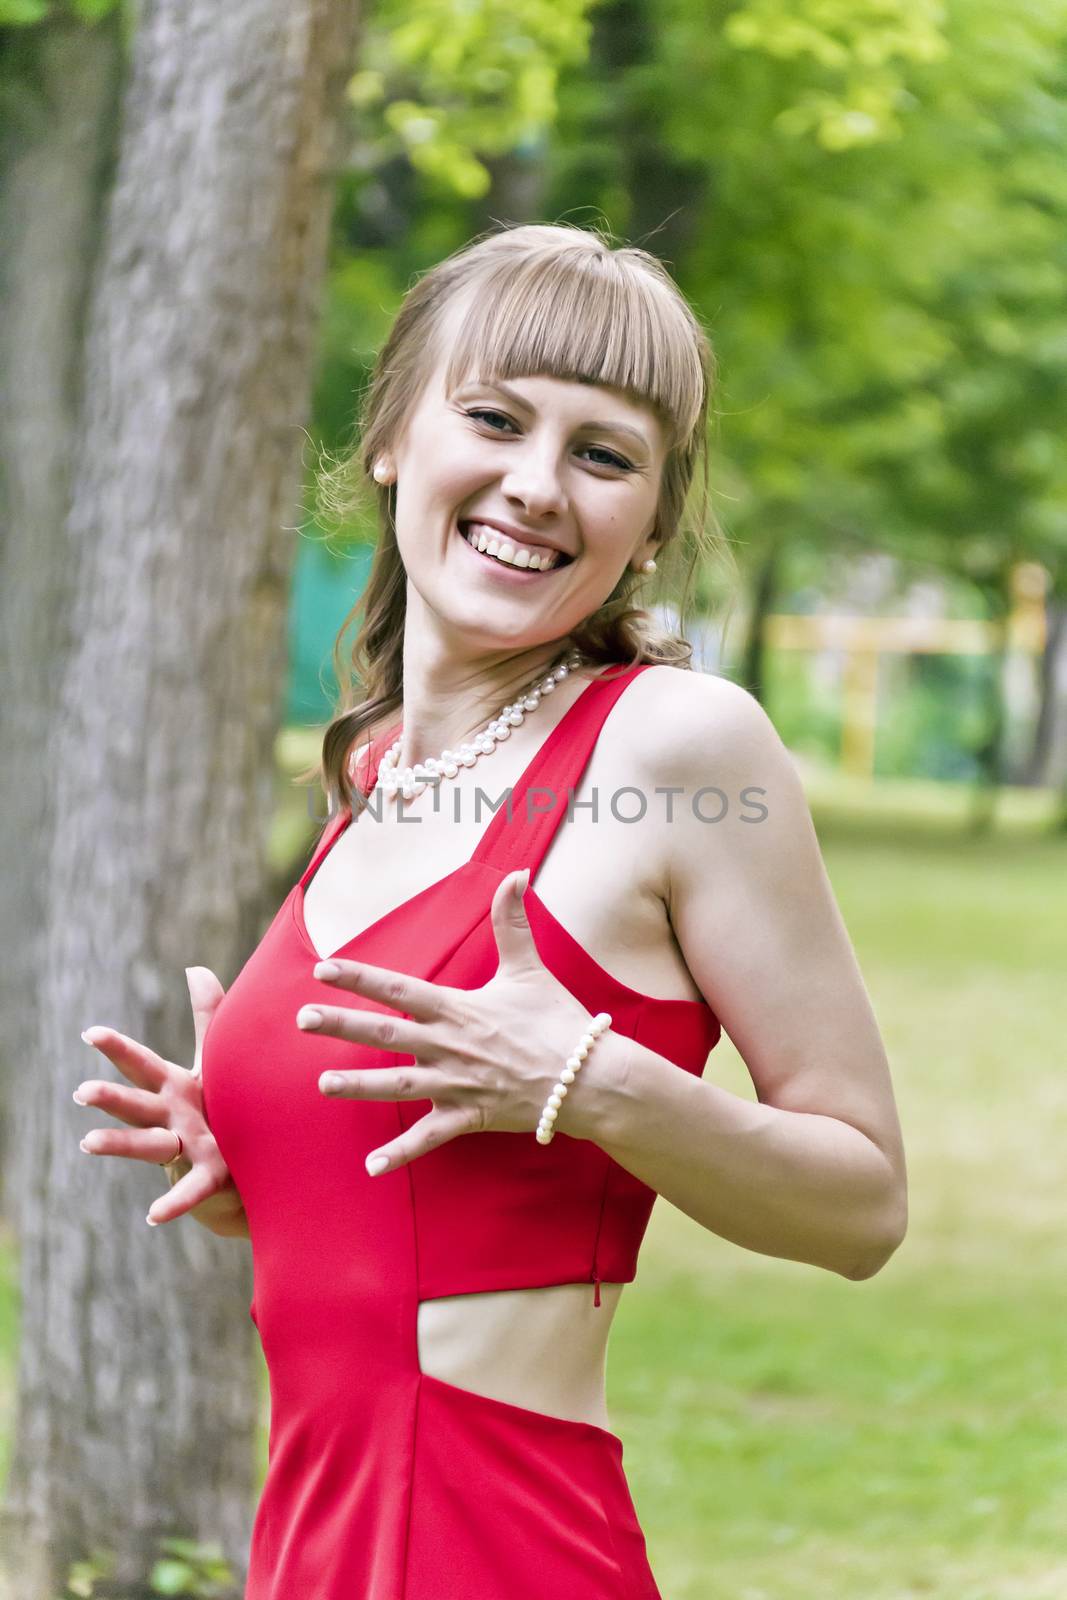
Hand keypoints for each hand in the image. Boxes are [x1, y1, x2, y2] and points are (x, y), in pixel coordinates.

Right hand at [76, 966, 248, 1233]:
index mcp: (174, 1089)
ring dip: (119, 1144)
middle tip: (82, 1091)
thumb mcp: (215, 1060)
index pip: (142, 1065)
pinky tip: (153, 1215)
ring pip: (148, 1146)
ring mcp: (184, 1150)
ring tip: (88, 1143)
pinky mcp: (207, 1177)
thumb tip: (194, 969)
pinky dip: (173, 1203)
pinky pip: (189, 1191)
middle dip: (110, 1097)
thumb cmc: (224, 1106)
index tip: (90, 1033)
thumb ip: (208, 1017)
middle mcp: (170, 1119)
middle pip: (136, 1105)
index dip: (117, 1048)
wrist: (247, 1162)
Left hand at [296, 868, 612, 1174]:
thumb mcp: (530, 968)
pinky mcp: (471, 1117)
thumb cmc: (558, 1022)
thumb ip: (513, 921)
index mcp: (458, 1009)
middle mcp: (450, 1047)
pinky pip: (430, 1138)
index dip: (360, 977)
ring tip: (321, 1085)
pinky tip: (371, 1167)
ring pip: (399, 1086)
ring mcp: (458, 1085)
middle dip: (341, 1026)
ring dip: (358, 1087)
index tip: (323, 970)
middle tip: (300, 1019)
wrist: (590, 1078)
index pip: (400, 988)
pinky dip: (401, 1153)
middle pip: (385, 1035)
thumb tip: (516, 872)